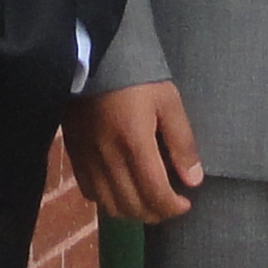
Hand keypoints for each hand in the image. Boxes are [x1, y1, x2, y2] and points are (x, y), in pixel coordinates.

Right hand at [63, 82, 203, 222]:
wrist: (92, 55)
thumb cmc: (136, 75)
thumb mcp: (168, 100)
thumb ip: (182, 142)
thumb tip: (193, 180)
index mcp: (134, 144)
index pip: (155, 195)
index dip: (173, 207)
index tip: (186, 202)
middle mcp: (108, 159)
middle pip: (132, 206)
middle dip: (156, 212)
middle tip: (170, 203)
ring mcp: (87, 160)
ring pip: (110, 206)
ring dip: (133, 211)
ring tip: (148, 199)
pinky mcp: (74, 155)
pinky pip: (90, 193)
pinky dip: (109, 200)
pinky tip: (121, 188)